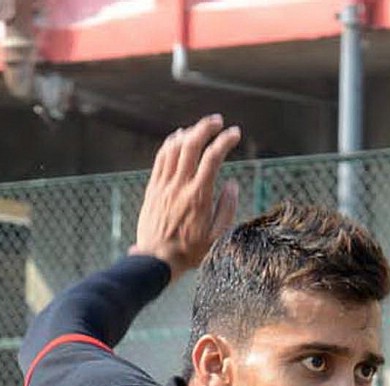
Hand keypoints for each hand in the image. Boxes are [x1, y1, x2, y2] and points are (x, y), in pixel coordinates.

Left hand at [130, 116, 241, 279]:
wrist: (156, 261)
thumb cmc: (189, 253)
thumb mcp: (216, 237)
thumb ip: (227, 209)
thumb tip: (232, 185)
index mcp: (199, 196)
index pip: (213, 158)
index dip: (226, 141)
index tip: (235, 134)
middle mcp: (180, 186)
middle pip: (192, 144)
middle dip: (206, 127)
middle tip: (218, 121)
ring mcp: (164, 185)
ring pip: (175, 147)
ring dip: (189, 132)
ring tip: (200, 129)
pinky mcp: (153, 188)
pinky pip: (161, 157)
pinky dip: (171, 143)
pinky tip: (179, 139)